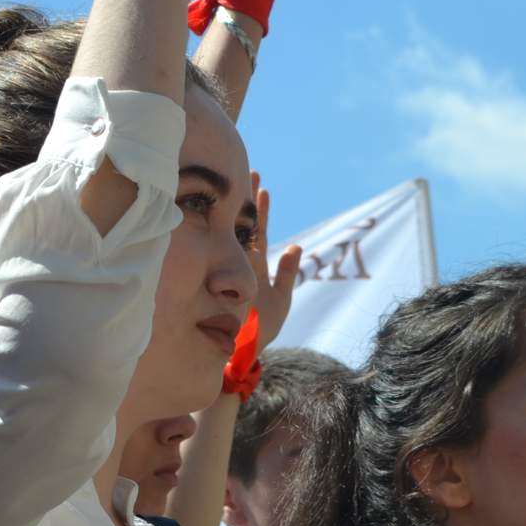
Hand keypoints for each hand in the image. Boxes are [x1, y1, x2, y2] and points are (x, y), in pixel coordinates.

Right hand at [246, 175, 302, 350]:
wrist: (242, 355)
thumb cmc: (260, 330)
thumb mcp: (281, 301)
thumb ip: (287, 274)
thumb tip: (296, 246)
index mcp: (254, 267)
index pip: (258, 232)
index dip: (260, 209)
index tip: (260, 185)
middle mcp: (243, 265)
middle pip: (246, 226)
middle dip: (246, 200)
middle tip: (247, 170)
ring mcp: (234, 272)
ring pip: (237, 234)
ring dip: (241, 209)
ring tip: (243, 183)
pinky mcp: (230, 283)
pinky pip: (231, 256)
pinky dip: (230, 235)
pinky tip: (229, 215)